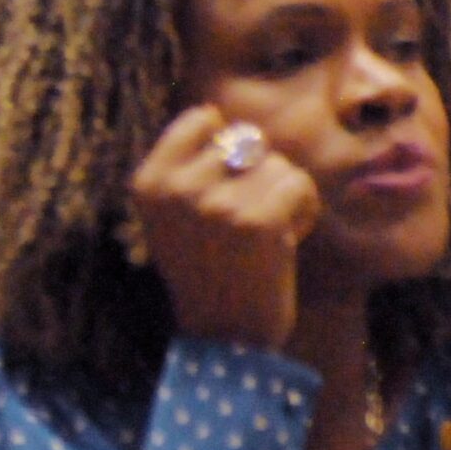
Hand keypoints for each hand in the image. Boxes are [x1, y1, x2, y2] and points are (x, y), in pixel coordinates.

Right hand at [130, 108, 320, 350]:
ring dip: (282, 195)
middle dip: (256, 175)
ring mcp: (215, 203)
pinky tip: (284, 241)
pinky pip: (298, 184)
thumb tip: (215, 113)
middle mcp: (176, 188)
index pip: (201, 118)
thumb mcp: (172, 215)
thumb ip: (185, 167)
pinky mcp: (258, 220)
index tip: (218, 191)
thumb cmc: (207, 269)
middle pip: (244, 140)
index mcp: (147, 182)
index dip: (224, 150)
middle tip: (243, 223)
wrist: (226, 337)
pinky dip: (303, 211)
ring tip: (263, 235)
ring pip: (276, 162)